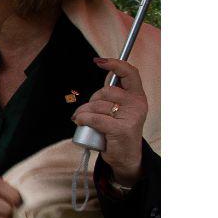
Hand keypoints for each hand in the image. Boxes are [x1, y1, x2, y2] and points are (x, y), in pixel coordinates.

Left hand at [72, 57, 149, 185]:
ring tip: (81, 120)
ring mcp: (131, 117)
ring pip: (97, 105)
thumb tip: (104, 73)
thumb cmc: (117, 131)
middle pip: (105, 91)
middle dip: (91, 100)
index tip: (99, 61)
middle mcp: (137, 104)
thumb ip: (113, 95)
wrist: (125, 157)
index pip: (130, 73)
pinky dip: (83, 119)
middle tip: (86, 111)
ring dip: (83, 112)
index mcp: (137, 97)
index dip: (115, 64)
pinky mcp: (121, 129)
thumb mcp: (120, 110)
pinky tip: (81, 122)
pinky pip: (94, 118)